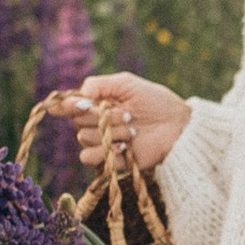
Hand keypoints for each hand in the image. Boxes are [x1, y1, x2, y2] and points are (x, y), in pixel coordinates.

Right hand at [65, 74, 190, 176]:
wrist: (176, 125)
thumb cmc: (154, 101)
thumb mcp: (126, 83)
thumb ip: (98, 84)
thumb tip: (76, 97)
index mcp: (96, 103)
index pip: (68, 105)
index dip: (68, 105)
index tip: (81, 104)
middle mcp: (95, 123)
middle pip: (77, 122)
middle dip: (102, 116)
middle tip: (128, 114)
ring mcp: (102, 142)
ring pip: (84, 138)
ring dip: (109, 133)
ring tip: (132, 130)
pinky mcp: (109, 160)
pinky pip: (89, 158)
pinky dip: (105, 151)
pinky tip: (125, 147)